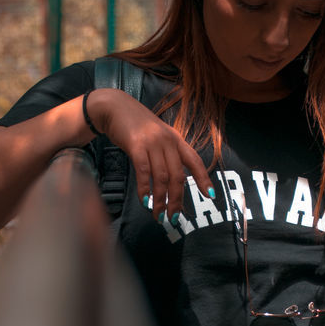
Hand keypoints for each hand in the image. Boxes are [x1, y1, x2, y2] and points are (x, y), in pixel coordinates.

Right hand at [87, 88, 215, 218]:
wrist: (114, 107)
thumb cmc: (136, 126)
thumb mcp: (158, 137)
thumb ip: (167, 154)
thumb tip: (172, 182)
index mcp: (176, 140)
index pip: (195, 161)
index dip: (204, 179)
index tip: (210, 196)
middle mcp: (168, 141)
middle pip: (178, 176)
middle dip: (177, 200)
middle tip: (174, 218)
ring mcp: (152, 142)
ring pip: (161, 177)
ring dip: (160, 200)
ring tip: (158, 215)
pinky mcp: (136, 145)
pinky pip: (144, 172)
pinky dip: (145, 189)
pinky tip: (145, 201)